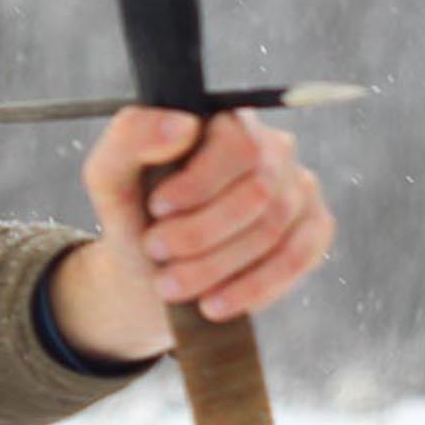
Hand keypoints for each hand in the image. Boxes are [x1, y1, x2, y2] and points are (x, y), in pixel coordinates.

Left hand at [52, 107, 336, 362]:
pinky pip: (295, 259)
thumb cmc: (134, 213)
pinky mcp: (313, 229)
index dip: (199, 182)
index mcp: (225, 121)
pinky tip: (213, 303)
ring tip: (170, 285)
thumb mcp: (110, 176)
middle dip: (199, 232)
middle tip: (156, 252)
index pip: (237, 144)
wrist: (152, 270)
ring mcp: (298, 188)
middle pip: (257, 193)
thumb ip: (131, 137)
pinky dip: (250, 288)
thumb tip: (182, 124)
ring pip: (272, 231)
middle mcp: (272, 148)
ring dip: (214, 266)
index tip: (156, 208)